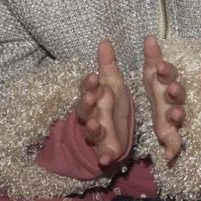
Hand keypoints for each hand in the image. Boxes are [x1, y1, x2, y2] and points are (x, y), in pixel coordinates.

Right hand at [74, 40, 135, 168]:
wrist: (114, 132)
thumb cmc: (111, 104)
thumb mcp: (112, 84)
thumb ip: (108, 65)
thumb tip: (105, 41)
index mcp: (94, 98)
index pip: (88, 90)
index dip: (89, 85)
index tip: (94, 77)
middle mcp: (91, 115)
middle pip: (85, 110)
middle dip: (87, 104)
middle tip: (92, 97)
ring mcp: (97, 134)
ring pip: (91, 131)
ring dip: (92, 128)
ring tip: (95, 125)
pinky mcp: (106, 149)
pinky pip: (103, 154)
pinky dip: (103, 156)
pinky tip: (105, 159)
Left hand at [142, 35, 184, 161]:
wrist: (153, 115)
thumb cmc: (154, 90)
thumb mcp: (150, 74)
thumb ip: (151, 57)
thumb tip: (150, 37)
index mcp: (165, 84)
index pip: (168, 75)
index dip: (165, 71)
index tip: (157, 66)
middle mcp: (172, 100)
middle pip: (177, 94)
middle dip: (175, 91)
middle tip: (171, 89)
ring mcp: (172, 118)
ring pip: (178, 117)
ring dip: (178, 115)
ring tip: (175, 115)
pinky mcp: (169, 136)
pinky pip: (174, 142)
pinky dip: (173, 148)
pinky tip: (170, 155)